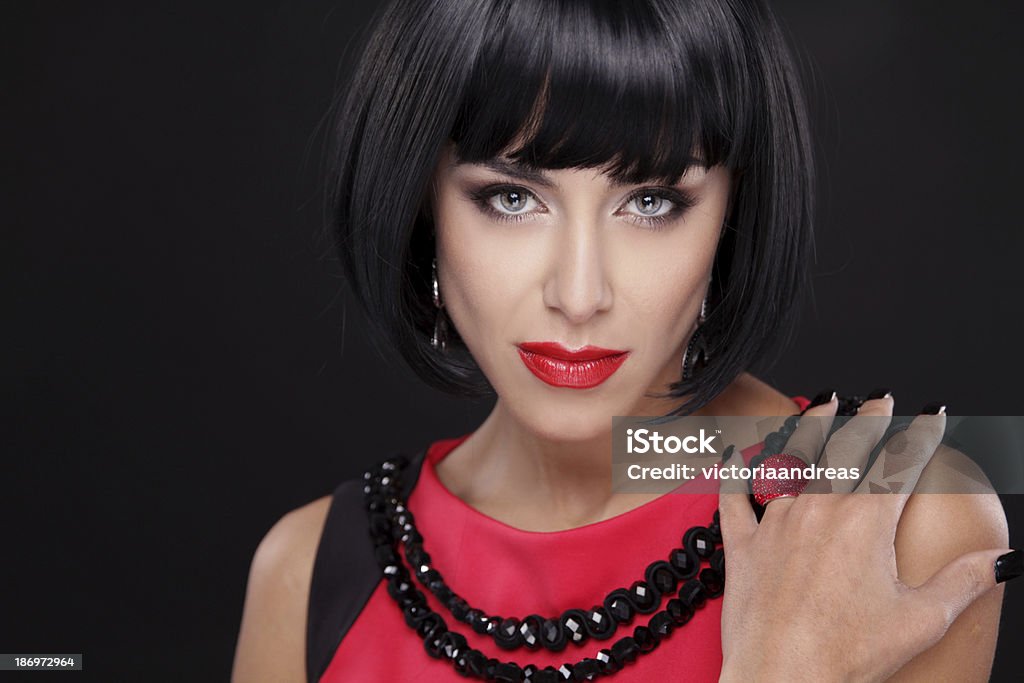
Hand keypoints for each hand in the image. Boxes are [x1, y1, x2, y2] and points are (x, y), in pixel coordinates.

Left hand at [717, 395, 1016, 681]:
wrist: (780, 674)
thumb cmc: (848, 653)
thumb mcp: (921, 619)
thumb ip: (963, 582)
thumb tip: (1001, 559)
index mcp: (866, 522)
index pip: (900, 463)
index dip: (920, 434)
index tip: (932, 413)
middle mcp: (819, 509)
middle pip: (846, 448)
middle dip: (867, 419)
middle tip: (878, 398)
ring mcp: (776, 522)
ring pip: (794, 459)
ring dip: (811, 427)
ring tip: (822, 404)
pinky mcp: (742, 543)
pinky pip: (732, 497)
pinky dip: (733, 473)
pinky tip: (733, 454)